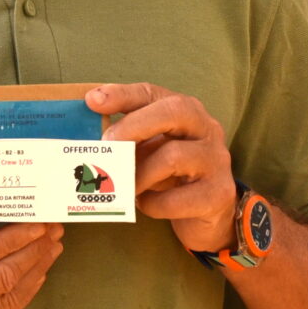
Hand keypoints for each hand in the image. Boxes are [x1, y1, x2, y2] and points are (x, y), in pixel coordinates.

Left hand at [87, 82, 235, 254]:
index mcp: (187, 112)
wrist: (209, 215)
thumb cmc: (173, 177)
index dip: (123, 95)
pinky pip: (176, 198)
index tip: (93, 101)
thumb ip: (130, 138)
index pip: (153, 93)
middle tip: (106, 144)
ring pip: (173, 156)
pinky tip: (144, 204)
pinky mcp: (217, 194)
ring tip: (123, 187)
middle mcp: (207, 130)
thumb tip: (91, 135)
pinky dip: (152, 203)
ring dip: (139, 173)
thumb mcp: (152, 150)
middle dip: (134, 125)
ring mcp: (216, 161)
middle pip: (175, 111)